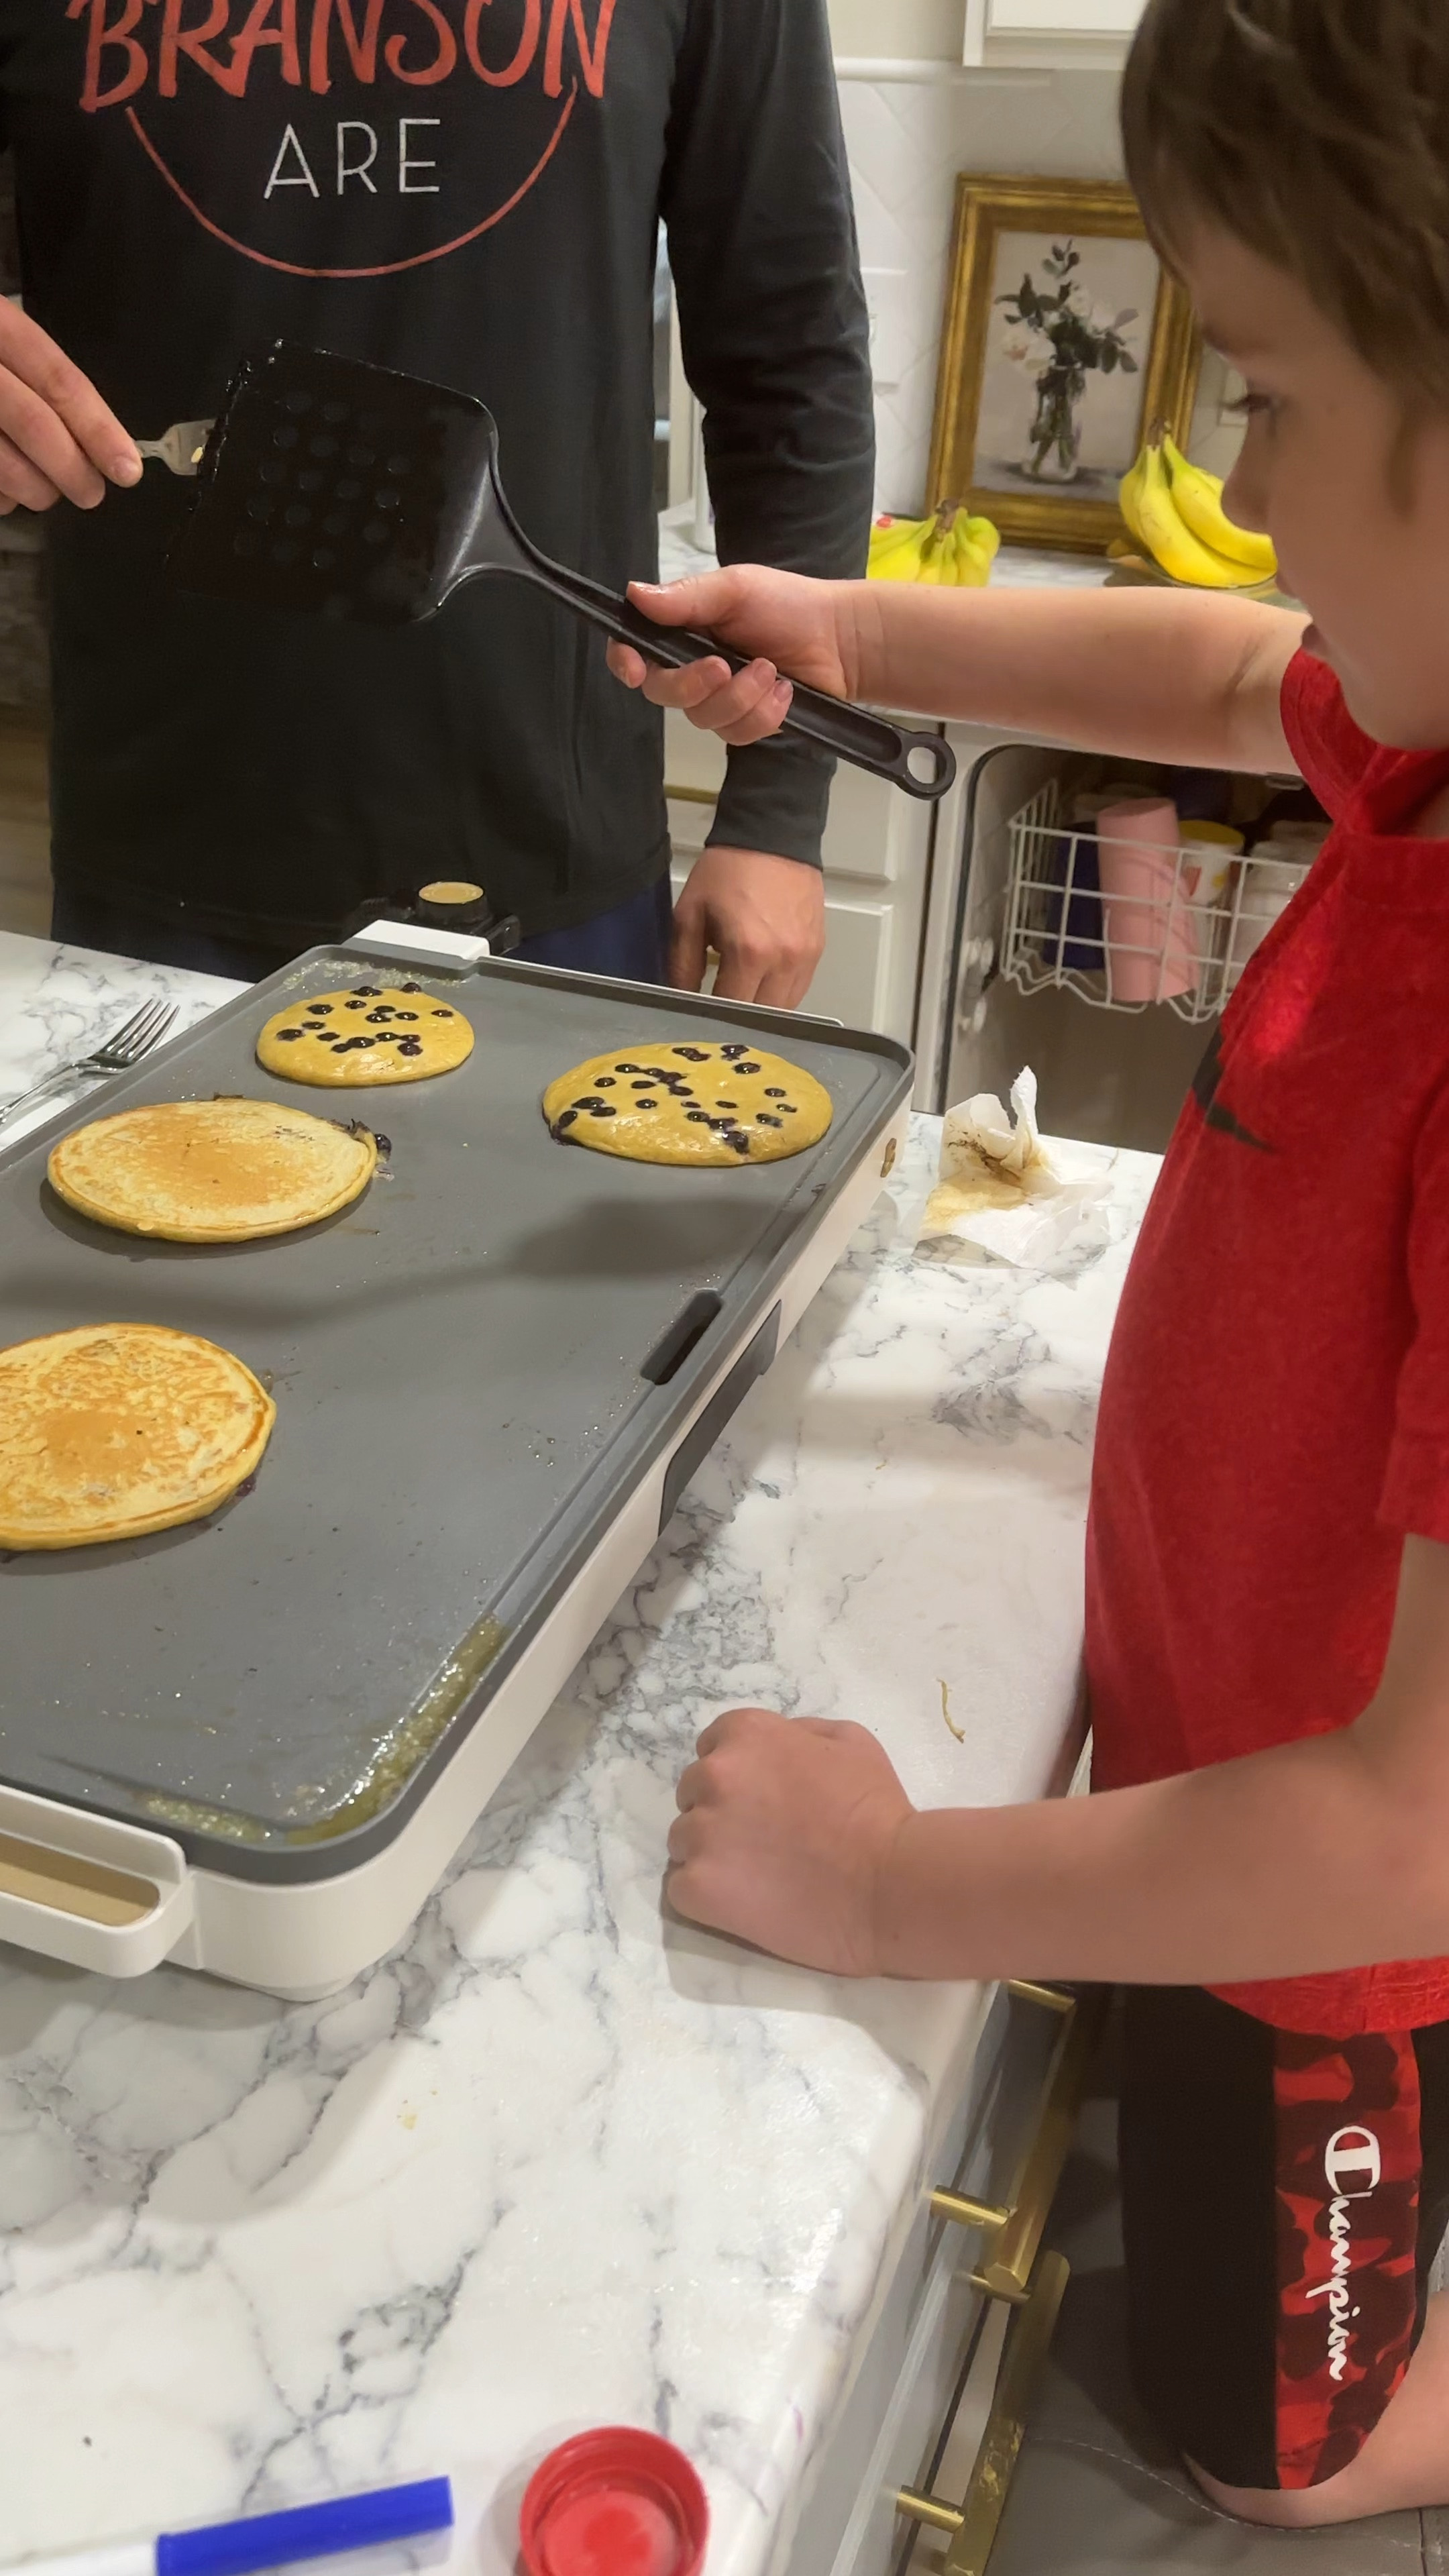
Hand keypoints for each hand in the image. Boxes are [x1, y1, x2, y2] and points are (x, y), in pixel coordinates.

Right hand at [0, 303, 140, 512]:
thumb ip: (38, 382)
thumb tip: (100, 445)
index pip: (57, 379)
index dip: (97, 428)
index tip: (127, 468)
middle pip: (33, 424)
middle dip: (73, 471)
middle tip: (92, 495)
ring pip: (3, 465)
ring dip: (35, 490)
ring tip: (43, 492)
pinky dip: (0, 497)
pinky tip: (4, 490)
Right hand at [606, 565, 860, 743]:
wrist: (841, 639)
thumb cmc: (788, 605)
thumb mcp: (736, 589)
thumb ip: (686, 597)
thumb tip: (633, 593)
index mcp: (682, 631)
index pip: (635, 650)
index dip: (625, 661)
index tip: (635, 667)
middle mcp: (692, 668)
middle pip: (662, 693)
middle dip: (691, 684)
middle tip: (723, 666)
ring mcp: (718, 701)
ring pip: (702, 718)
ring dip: (740, 696)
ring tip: (771, 671)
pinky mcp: (745, 725)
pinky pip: (737, 734)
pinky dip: (763, 713)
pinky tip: (784, 692)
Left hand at [668, 1706, 915, 1976]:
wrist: (890, 1884)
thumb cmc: (878, 1810)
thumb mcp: (851, 1741)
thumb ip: (800, 1733)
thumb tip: (778, 1742)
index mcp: (747, 1735)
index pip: (712, 1747)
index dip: (737, 1775)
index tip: (760, 1801)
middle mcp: (714, 1776)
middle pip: (693, 1793)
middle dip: (720, 1812)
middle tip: (762, 1841)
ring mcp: (701, 1834)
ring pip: (684, 1841)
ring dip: (711, 1854)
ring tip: (757, 1876)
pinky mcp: (698, 1888)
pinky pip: (681, 1888)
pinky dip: (706, 1896)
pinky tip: (746, 1903)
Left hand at [671, 846, 824, 1008]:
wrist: (772, 833)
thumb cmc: (727, 870)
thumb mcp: (690, 914)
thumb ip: (682, 963)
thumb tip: (682, 999)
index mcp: (749, 953)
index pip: (732, 1008)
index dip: (713, 1017)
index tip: (700, 1013)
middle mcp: (784, 961)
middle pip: (761, 1015)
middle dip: (739, 1015)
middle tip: (720, 1005)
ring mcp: (806, 957)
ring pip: (785, 1008)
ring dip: (762, 1008)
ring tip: (742, 993)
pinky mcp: (818, 949)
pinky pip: (799, 988)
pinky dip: (780, 993)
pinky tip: (763, 981)